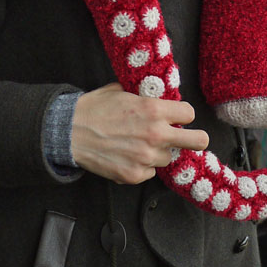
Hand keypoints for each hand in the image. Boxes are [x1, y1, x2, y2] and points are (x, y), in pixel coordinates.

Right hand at [72, 83, 209, 183]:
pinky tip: (126, 155)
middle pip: (198, 140)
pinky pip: (150, 172)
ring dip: (158, 151)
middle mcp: (155, 134)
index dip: (183, 115)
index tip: (178, 117)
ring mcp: (146, 157)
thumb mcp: (121, 91)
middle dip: (197, 138)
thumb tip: (157, 95)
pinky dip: (142, 166)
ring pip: (167, 157)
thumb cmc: (94, 109)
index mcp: (154, 110)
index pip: (189, 114)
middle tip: (192, 138)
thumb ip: (144, 96)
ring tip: (138, 144)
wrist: (69, 132)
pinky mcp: (134, 175)